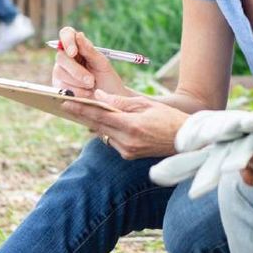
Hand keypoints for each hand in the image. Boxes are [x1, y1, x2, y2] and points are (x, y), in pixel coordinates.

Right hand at [51, 27, 127, 96]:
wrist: (109, 99)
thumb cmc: (106, 79)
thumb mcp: (102, 63)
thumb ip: (89, 50)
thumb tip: (79, 35)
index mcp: (77, 46)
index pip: (66, 34)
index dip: (67, 41)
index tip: (73, 53)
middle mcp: (66, 58)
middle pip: (61, 57)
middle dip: (76, 71)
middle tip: (91, 81)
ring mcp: (60, 72)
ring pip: (60, 73)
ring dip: (78, 83)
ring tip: (91, 87)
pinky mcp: (58, 87)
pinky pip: (61, 88)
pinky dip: (76, 92)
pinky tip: (85, 94)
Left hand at [64, 91, 188, 158]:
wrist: (186, 141)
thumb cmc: (169, 118)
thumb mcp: (146, 104)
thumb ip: (120, 101)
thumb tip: (98, 96)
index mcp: (132, 127)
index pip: (100, 116)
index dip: (81, 109)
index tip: (66, 102)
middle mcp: (127, 142)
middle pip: (97, 126)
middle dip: (83, 115)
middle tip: (67, 104)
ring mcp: (127, 151)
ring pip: (104, 134)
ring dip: (94, 122)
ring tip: (81, 110)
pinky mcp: (129, 155)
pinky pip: (112, 140)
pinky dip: (107, 130)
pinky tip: (103, 121)